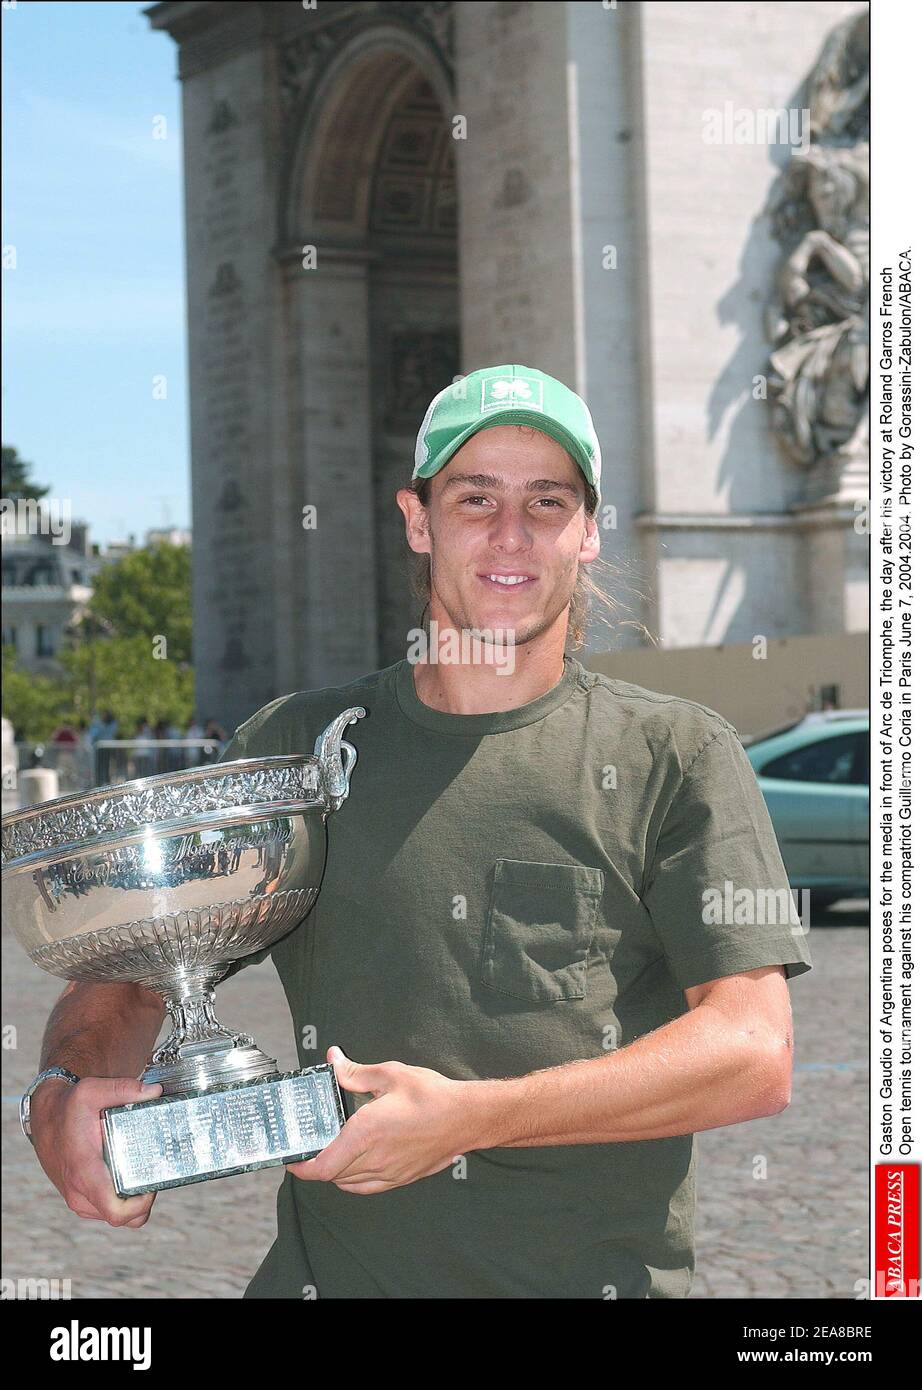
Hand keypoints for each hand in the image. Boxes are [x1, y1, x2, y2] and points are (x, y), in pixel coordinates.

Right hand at [31, 1076, 162, 1226]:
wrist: (45, 1119)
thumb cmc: (68, 1108)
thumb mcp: (91, 1091)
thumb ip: (123, 1089)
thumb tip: (155, 1092)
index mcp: (85, 1172)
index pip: (115, 1211)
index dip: (140, 1207)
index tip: (152, 1186)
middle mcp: (80, 1193)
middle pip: (123, 1218)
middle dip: (143, 1201)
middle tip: (153, 1174)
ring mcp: (79, 1199)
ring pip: (116, 1215)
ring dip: (132, 1202)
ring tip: (142, 1173)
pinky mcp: (80, 1198)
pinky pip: (106, 1209)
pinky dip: (120, 1199)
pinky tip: (129, 1175)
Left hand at [286, 1046, 471, 1193]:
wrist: (467, 1118)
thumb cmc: (432, 1096)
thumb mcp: (390, 1075)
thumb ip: (356, 1072)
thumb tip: (333, 1060)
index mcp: (365, 1134)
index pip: (322, 1166)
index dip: (300, 1167)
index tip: (291, 1158)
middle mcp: (374, 1160)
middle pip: (332, 1175)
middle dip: (316, 1164)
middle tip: (311, 1145)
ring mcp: (389, 1173)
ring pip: (348, 1183)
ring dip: (335, 1172)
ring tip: (331, 1151)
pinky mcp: (402, 1178)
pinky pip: (367, 1187)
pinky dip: (354, 1179)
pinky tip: (356, 1163)